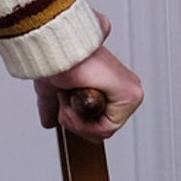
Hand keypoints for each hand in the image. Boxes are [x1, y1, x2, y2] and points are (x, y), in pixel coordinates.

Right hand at [34, 15, 142, 140]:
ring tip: (69, 96)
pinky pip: (106, 128)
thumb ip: (52, 106)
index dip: (75, 122)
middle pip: (99, 130)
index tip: (63, 104)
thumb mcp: (52, 88)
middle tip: (65, 101)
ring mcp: (130, 92)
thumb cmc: (55, 59)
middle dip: (74, 122)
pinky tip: (76, 99)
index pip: (97, 124)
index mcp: (110, 86)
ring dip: (75, 120)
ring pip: (102, 131)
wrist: (56, 49)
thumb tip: (49, 121)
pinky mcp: (131, 95)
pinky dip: (82, 121)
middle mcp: (122, 89)